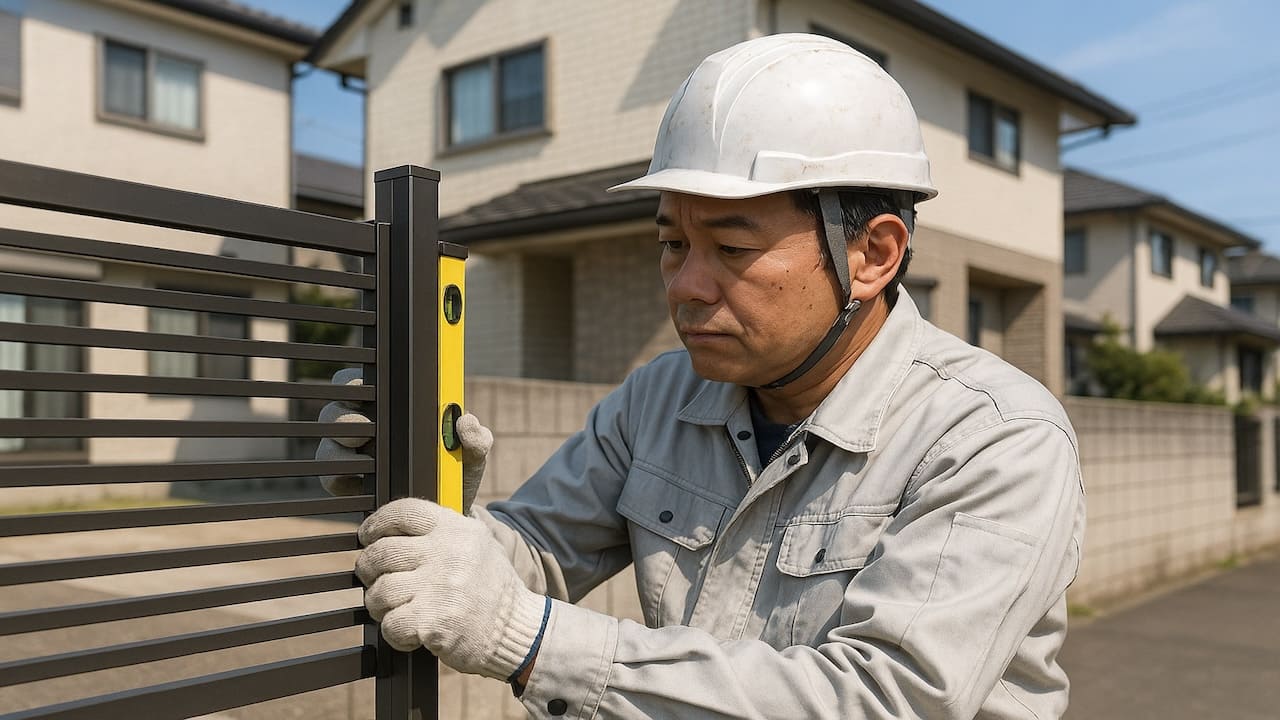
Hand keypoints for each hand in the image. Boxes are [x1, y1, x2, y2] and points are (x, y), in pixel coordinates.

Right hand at [315, 368, 492, 514]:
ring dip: (338, 450)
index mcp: (393, 408)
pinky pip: (330, 479)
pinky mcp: (348, 485)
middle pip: (336, 411)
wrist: (449, 513)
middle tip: (361, 432)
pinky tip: (357, 485)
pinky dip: (338, 479)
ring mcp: (352, 456)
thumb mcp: (472, 455)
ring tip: (361, 460)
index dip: (355, 383)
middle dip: (343, 417)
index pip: (362, 383)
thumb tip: (466, 422)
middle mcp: (367, 428)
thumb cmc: (458, 473)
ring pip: (328, 444)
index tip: (367, 395)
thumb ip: (477, 438)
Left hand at [355, 497, 546, 680]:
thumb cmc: (493, 589)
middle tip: (372, 577)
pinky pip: (390, 624)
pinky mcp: (431, 622)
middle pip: (382, 552)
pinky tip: (408, 631)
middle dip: (368, 567)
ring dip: (378, 603)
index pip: (404, 512)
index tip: (368, 535)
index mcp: (457, 530)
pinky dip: (393, 632)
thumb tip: (401, 522)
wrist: (517, 630)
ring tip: (391, 608)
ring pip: (380, 590)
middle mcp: (447, 554)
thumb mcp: (481, 544)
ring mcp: (438, 588)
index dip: (377, 523)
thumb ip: (447, 529)